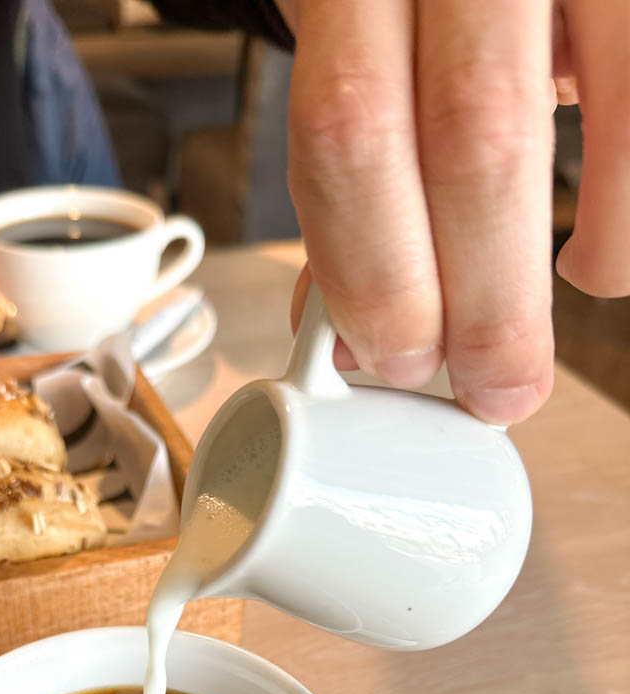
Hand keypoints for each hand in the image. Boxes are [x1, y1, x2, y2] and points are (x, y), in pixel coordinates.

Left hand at [280, 0, 628, 422]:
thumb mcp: (359, 53)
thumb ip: (359, 175)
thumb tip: (355, 338)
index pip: (350, 126)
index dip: (375, 265)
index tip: (400, 358)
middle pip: (478, 131)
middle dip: (487, 294)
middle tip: (494, 381)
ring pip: (622, 112)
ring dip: (613, 233)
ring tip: (590, 275)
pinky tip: (615, 215)